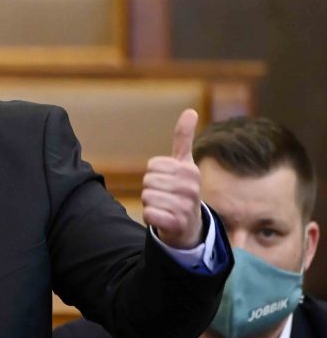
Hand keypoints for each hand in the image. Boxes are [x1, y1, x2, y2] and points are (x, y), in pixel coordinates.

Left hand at [142, 109, 203, 248]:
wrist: (190, 226)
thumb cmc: (182, 190)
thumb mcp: (184, 164)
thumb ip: (184, 138)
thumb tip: (190, 111)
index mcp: (191, 171)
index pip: (153, 166)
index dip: (155, 175)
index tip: (168, 182)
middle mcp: (191, 188)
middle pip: (148, 181)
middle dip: (151, 189)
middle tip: (166, 197)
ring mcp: (185, 206)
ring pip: (147, 197)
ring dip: (151, 204)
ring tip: (165, 207)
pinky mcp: (177, 224)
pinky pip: (148, 214)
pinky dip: (150, 217)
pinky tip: (163, 219)